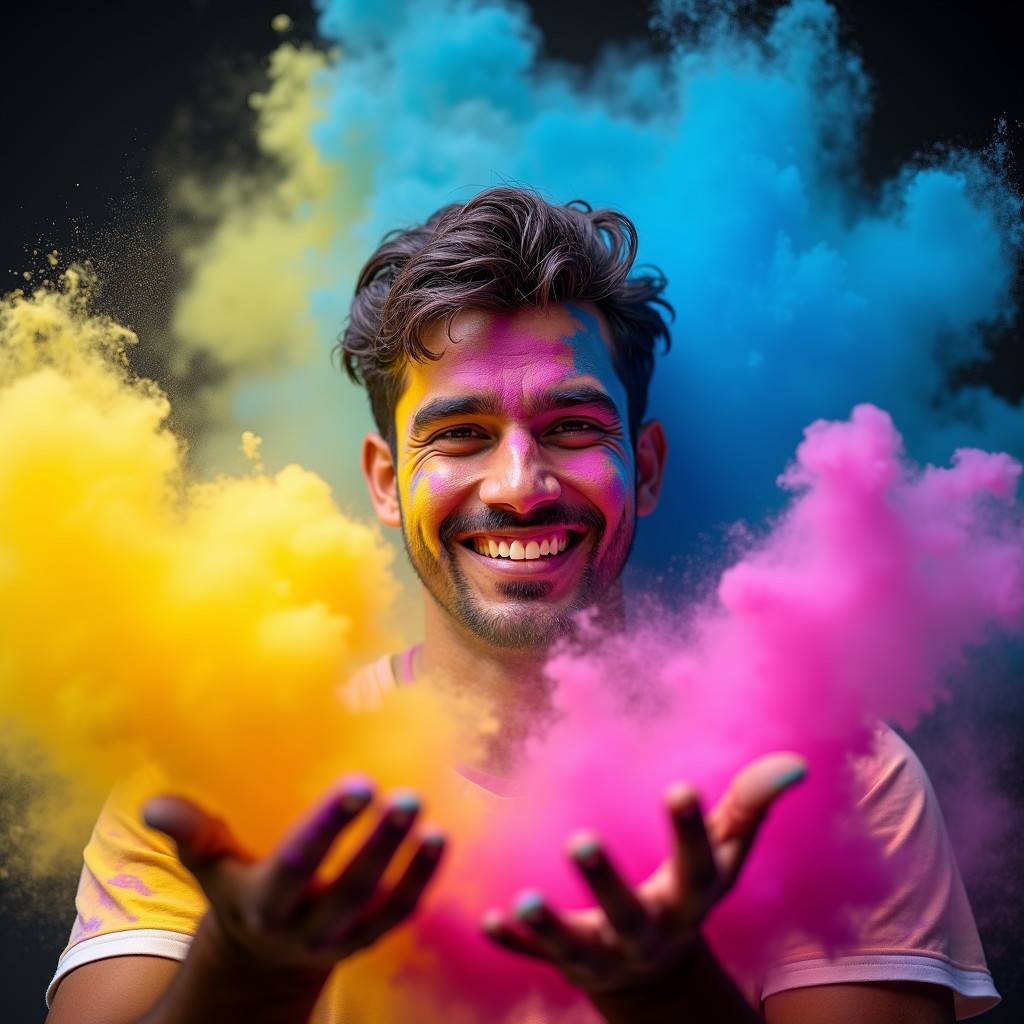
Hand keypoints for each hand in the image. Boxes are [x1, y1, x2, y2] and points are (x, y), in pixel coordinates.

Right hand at [143, 778, 444, 975]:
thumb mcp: (210, 869)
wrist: (263, 958)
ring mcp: (342, 939)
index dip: (329, 826)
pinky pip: (401, 914)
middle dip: (379, 844)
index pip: (299, 862)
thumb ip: (192, 835)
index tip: (359, 785)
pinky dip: (424, 879)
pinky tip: (441, 839)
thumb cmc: (239, 890)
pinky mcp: (369, 940)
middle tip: (408, 796)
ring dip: (411, 864)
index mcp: (264, 903)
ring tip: (431, 820)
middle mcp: (305, 926)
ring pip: (381, 904)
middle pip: (348, 888)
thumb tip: (152, 804)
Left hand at [482, 753, 805, 1004]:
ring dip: (550, 925)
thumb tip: (797, 762)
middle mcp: (650, 932)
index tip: (680, 785)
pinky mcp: (567, 963)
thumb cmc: (690, 891)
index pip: (698, 867)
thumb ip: (751, 806)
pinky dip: (513, 945)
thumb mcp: (725, 855)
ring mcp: (606, 953)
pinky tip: (487, 921)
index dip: (690, 831)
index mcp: (690, 899)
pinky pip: (535, 962)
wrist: (656, 974)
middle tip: (579, 838)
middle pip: (631, 914)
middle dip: (606, 881)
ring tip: (523, 898)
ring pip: (576, 947)